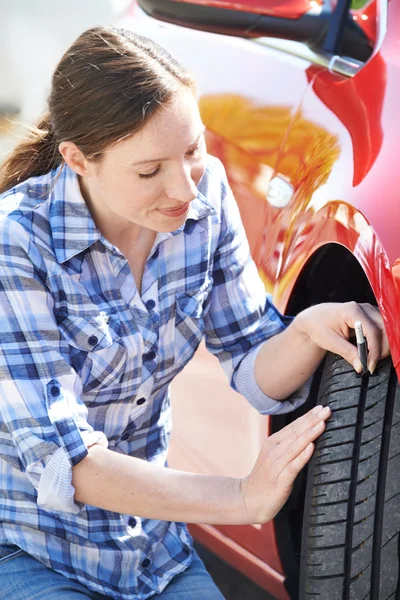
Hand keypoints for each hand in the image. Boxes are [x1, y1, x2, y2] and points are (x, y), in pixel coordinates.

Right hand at [240, 405, 330, 523]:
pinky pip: (293, 465)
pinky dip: (303, 455)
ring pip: (295, 446)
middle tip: (326, 409)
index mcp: (273, 443)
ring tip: (322, 423)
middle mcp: (274, 451)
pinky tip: (311, 447)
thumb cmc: (265, 479)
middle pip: (296, 432)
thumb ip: (288, 446)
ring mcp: (276, 465)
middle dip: (312, 420)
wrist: (248, 500)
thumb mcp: (274, 457)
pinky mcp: (280, 480)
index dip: (308, 416)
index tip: (322, 407)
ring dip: (309, 433)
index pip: (294, 426)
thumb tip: (307, 435)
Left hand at [293, 302, 389, 373]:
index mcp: (352, 311)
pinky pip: (381, 329)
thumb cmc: (318, 326)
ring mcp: (367, 310)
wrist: (313, 318)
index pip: (373, 331)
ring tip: (369, 358)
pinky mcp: (369, 316)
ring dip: (382, 345)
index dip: (374, 351)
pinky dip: (379, 341)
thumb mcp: (331, 342)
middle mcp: (363, 308)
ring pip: (385, 329)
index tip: (370, 366)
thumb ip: (348, 353)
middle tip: (371, 364)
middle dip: (382, 349)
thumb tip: (361, 366)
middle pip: (384, 329)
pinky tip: (369, 351)